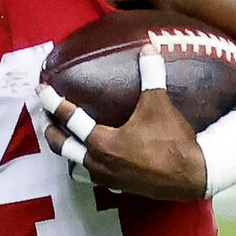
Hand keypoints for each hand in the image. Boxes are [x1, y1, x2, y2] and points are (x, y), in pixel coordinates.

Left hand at [36, 81, 205, 200]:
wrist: (193, 175)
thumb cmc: (172, 140)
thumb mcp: (159, 104)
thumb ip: (151, 74)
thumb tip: (148, 47)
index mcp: (103, 142)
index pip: (70, 119)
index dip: (54, 102)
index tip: (41, 90)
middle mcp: (99, 162)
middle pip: (63, 147)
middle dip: (50, 130)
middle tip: (44, 115)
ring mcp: (108, 178)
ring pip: (75, 165)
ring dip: (67, 151)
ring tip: (63, 138)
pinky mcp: (120, 187)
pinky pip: (93, 176)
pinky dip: (86, 165)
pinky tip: (92, 159)